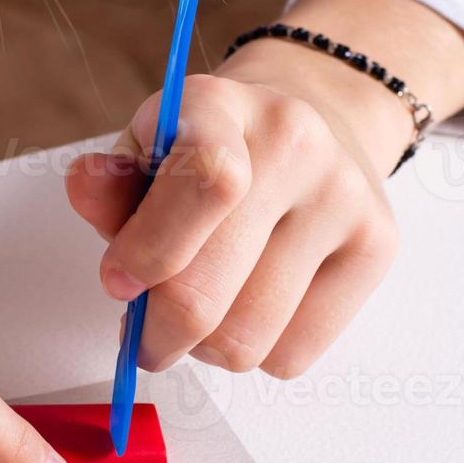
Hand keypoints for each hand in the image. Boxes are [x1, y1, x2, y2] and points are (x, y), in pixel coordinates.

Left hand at [66, 69, 399, 378]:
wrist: (317, 119)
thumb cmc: (209, 151)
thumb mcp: (147, 151)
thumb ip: (110, 186)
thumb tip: (85, 186)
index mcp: (220, 107)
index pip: (206, 184)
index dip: (150, 252)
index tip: (117, 283)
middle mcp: (294, 144)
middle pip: (207, 295)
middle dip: (156, 334)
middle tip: (144, 335)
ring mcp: (344, 198)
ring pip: (245, 341)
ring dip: (205, 349)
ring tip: (204, 313)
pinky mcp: (377, 248)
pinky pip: (291, 355)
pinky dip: (256, 353)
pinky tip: (251, 310)